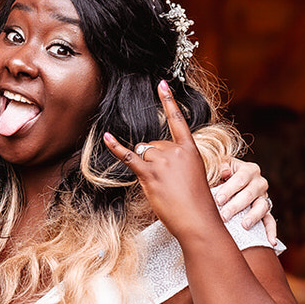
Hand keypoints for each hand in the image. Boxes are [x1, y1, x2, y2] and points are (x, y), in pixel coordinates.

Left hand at [103, 81, 221, 236]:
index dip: (168, 100)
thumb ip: (176, 161)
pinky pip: (128, 157)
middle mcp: (176, 150)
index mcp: (190, 149)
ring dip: (146, 168)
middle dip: (153, 161)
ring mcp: (163, 161)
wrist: (198, 220)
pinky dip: (116, 147)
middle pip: (152, 144)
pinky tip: (107, 137)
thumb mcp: (193, 175)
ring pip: (143, 153)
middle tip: (168, 183)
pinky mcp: (150, 174)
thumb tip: (151, 156)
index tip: (161, 83)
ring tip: (161, 186)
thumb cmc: (197, 203)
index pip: (178, 120)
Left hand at [212, 158, 275, 234]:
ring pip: (261, 207)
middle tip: (224, 216)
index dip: (229, 189)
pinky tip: (271, 242)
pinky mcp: (265, 212)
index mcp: (248, 169)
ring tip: (244, 225)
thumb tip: (225, 172)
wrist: (223, 185)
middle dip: (236, 206)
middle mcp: (259, 182)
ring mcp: (263, 198)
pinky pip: (270, 221)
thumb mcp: (217, 168)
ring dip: (253, 217)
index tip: (218, 200)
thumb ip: (219, 168)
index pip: (240, 179)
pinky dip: (271, 231)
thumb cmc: (218, 176)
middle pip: (249, 194)